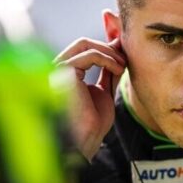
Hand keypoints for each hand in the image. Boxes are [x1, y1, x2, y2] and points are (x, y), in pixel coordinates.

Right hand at [54, 37, 126, 160]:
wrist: (88, 139)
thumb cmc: (93, 122)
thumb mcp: (104, 90)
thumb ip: (108, 72)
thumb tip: (116, 51)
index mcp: (65, 74)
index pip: (83, 49)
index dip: (105, 48)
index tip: (124, 55)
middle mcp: (57, 70)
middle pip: (82, 43)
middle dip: (107, 48)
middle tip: (125, 58)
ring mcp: (58, 70)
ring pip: (84, 45)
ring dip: (110, 53)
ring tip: (123, 66)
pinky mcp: (63, 72)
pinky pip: (89, 55)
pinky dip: (107, 59)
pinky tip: (118, 69)